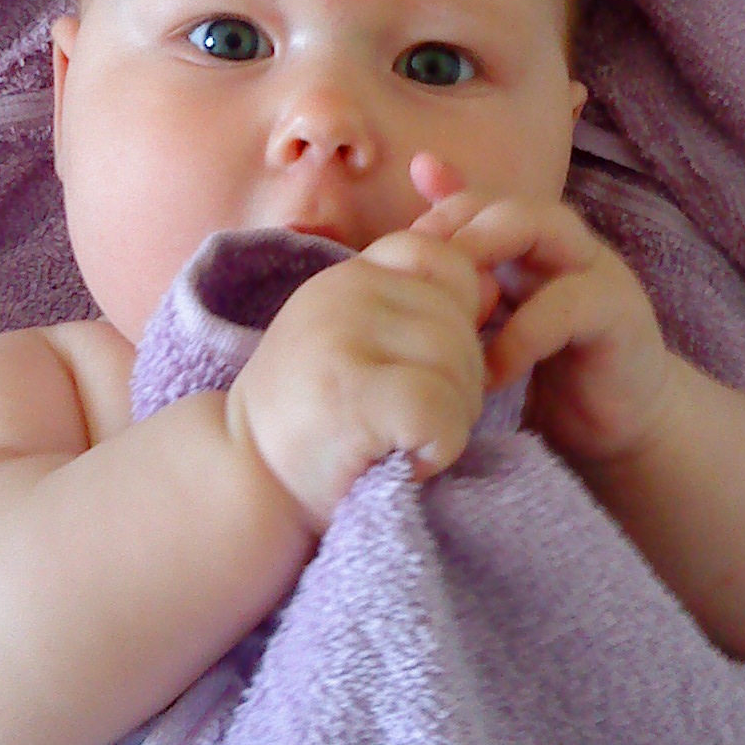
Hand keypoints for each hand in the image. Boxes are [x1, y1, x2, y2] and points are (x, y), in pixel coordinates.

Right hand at [225, 211, 499, 537]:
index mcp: (350, 274)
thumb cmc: (315, 420)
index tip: (420, 368)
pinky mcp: (349, 394)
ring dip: (451, 420)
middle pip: (460, 324)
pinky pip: (442, 411)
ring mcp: (341, 337)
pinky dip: (439, 449)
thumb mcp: (361, 344)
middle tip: (410, 425)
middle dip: (459, 383)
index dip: (457, 319)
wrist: (245, 483)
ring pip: (458, 365)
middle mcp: (342, 291)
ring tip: (403, 442)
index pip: (446, 261)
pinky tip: (405, 462)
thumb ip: (421, 309)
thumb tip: (498, 284)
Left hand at [407, 153, 673, 469]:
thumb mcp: (490, 332)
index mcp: (530, 245)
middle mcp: (566, 246)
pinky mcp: (621, 314)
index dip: (434, 217)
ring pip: (549, 229)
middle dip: (458, 229)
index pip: (478, 201)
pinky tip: (488, 373)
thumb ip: (455, 294)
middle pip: (510, 203)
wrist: (622, 429)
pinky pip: (569, 304)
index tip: (394, 258)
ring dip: (490, 260)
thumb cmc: (547, 377)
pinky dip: (521, 335)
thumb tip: (395, 262)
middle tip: (415, 276)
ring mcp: (598, 271)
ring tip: (449, 311)